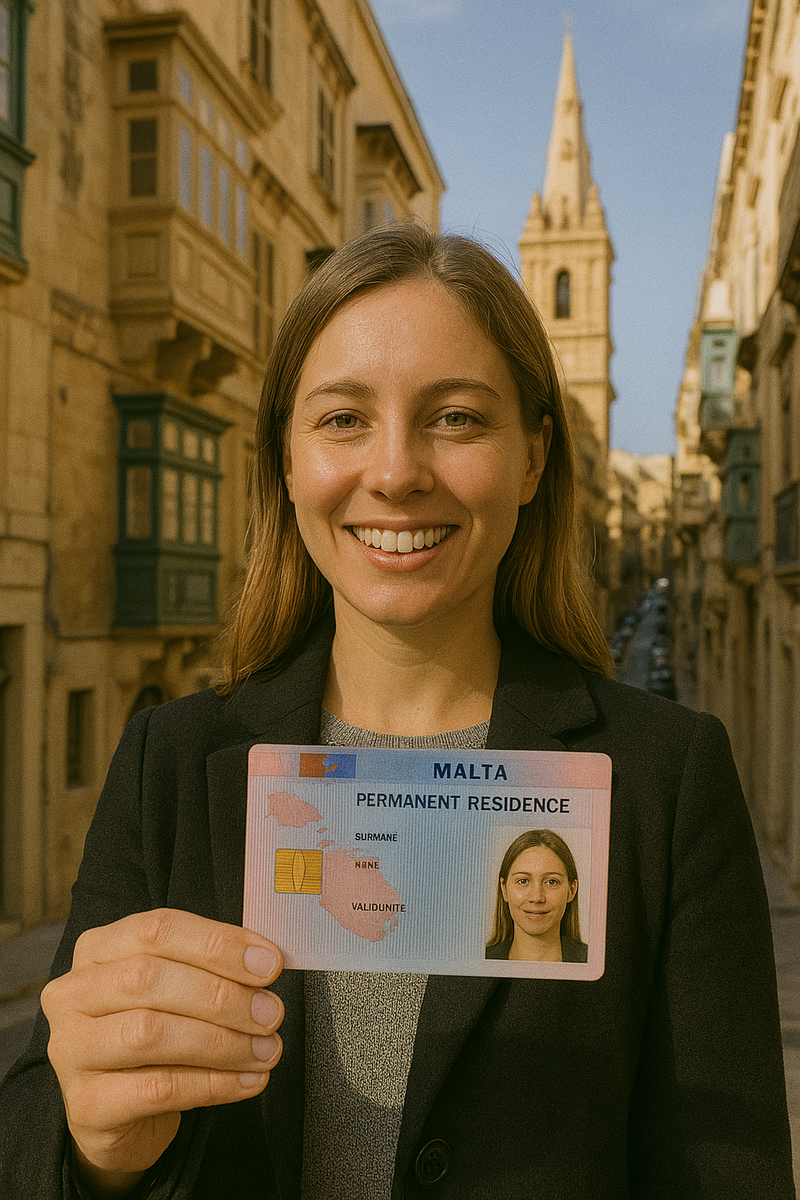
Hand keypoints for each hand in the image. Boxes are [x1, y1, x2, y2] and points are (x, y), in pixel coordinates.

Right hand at [41, 909, 282, 1193]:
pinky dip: (212, 1084)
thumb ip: (210, 967)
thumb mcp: (175, 987)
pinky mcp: (84, 1105)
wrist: (119, 1112)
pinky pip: (157, 1089)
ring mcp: (70, 1050)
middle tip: (271, 1013)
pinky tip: (247, 1081)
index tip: (270, 964)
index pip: (158, 929)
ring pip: (149, 1034)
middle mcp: (73, 993)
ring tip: (267, 1050)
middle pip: (149, 979)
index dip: (218, 944)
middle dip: (222, 996)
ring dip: (222, 1042)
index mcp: (97, 949)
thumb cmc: (156, 1032)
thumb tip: (266, 963)